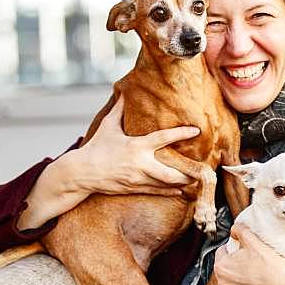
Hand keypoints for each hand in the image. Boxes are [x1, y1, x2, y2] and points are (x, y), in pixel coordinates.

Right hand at [74, 94, 199, 194]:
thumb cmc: (96, 147)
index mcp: (136, 146)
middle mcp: (140, 164)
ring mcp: (138, 179)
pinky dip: (170, 191)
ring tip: (195, 179)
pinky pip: (157, 192)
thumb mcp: (108, 127)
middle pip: (171, 172)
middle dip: (188, 172)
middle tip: (202, 169)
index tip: (196, 130)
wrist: (82, 173)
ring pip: (166, 184)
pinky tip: (180, 190)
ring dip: (182, 182)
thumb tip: (124, 93)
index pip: (163, 139)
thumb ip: (118, 110)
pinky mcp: (134, 189)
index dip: (181, 133)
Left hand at [213, 223, 284, 284]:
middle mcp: (222, 283)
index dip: (230, 251)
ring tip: (239, 282)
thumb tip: (233, 230)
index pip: (221, 254)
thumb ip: (239, 231)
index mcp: (221, 266)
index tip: (239, 253)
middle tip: (244, 266)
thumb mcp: (253, 240)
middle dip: (229, 268)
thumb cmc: (268, 262)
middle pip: (221, 272)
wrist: (283, 282)